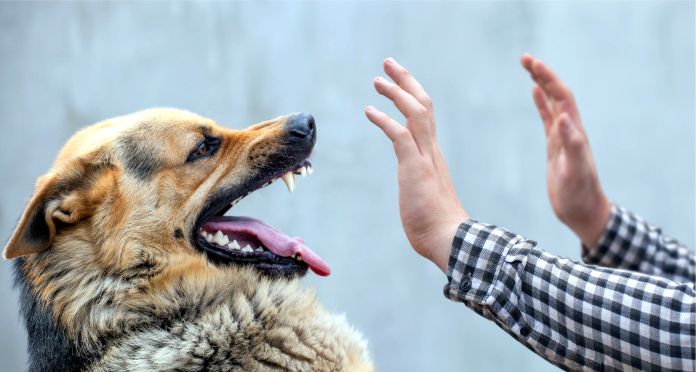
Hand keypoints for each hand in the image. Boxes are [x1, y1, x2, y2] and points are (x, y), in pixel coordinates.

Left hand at [365, 58, 467, 272]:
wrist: (450, 240)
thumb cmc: (437, 226)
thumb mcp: (424, 197)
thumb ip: (420, 185)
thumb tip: (416, 192)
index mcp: (433, 155)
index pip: (425, 116)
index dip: (412, 95)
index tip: (399, 82)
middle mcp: (431, 150)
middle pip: (423, 104)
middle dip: (406, 81)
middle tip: (389, 64)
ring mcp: (425, 158)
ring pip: (415, 112)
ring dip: (396, 93)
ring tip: (378, 80)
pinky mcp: (415, 168)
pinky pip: (399, 135)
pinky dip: (384, 120)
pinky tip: (369, 110)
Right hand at [521, 54, 610, 247]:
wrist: (583, 211)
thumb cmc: (579, 195)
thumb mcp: (575, 171)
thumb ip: (572, 144)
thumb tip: (563, 116)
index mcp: (574, 132)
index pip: (562, 97)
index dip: (548, 78)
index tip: (532, 64)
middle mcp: (570, 130)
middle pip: (557, 94)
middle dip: (542, 74)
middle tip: (524, 58)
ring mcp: (562, 137)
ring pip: (552, 103)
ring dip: (541, 84)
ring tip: (528, 67)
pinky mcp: (556, 146)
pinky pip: (547, 118)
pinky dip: (541, 103)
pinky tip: (535, 94)